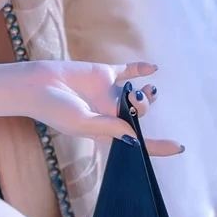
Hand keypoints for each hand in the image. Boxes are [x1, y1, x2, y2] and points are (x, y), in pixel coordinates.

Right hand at [0, 59, 184, 155]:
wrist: (38, 84)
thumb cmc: (54, 109)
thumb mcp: (81, 123)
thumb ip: (109, 127)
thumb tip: (135, 134)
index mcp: (105, 130)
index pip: (137, 141)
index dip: (157, 146)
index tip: (179, 147)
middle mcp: (109, 113)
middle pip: (139, 116)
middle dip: (143, 109)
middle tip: (135, 102)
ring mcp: (108, 93)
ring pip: (137, 95)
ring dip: (145, 94)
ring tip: (141, 90)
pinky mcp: (104, 74)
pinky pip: (128, 71)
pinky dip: (141, 69)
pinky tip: (154, 69)